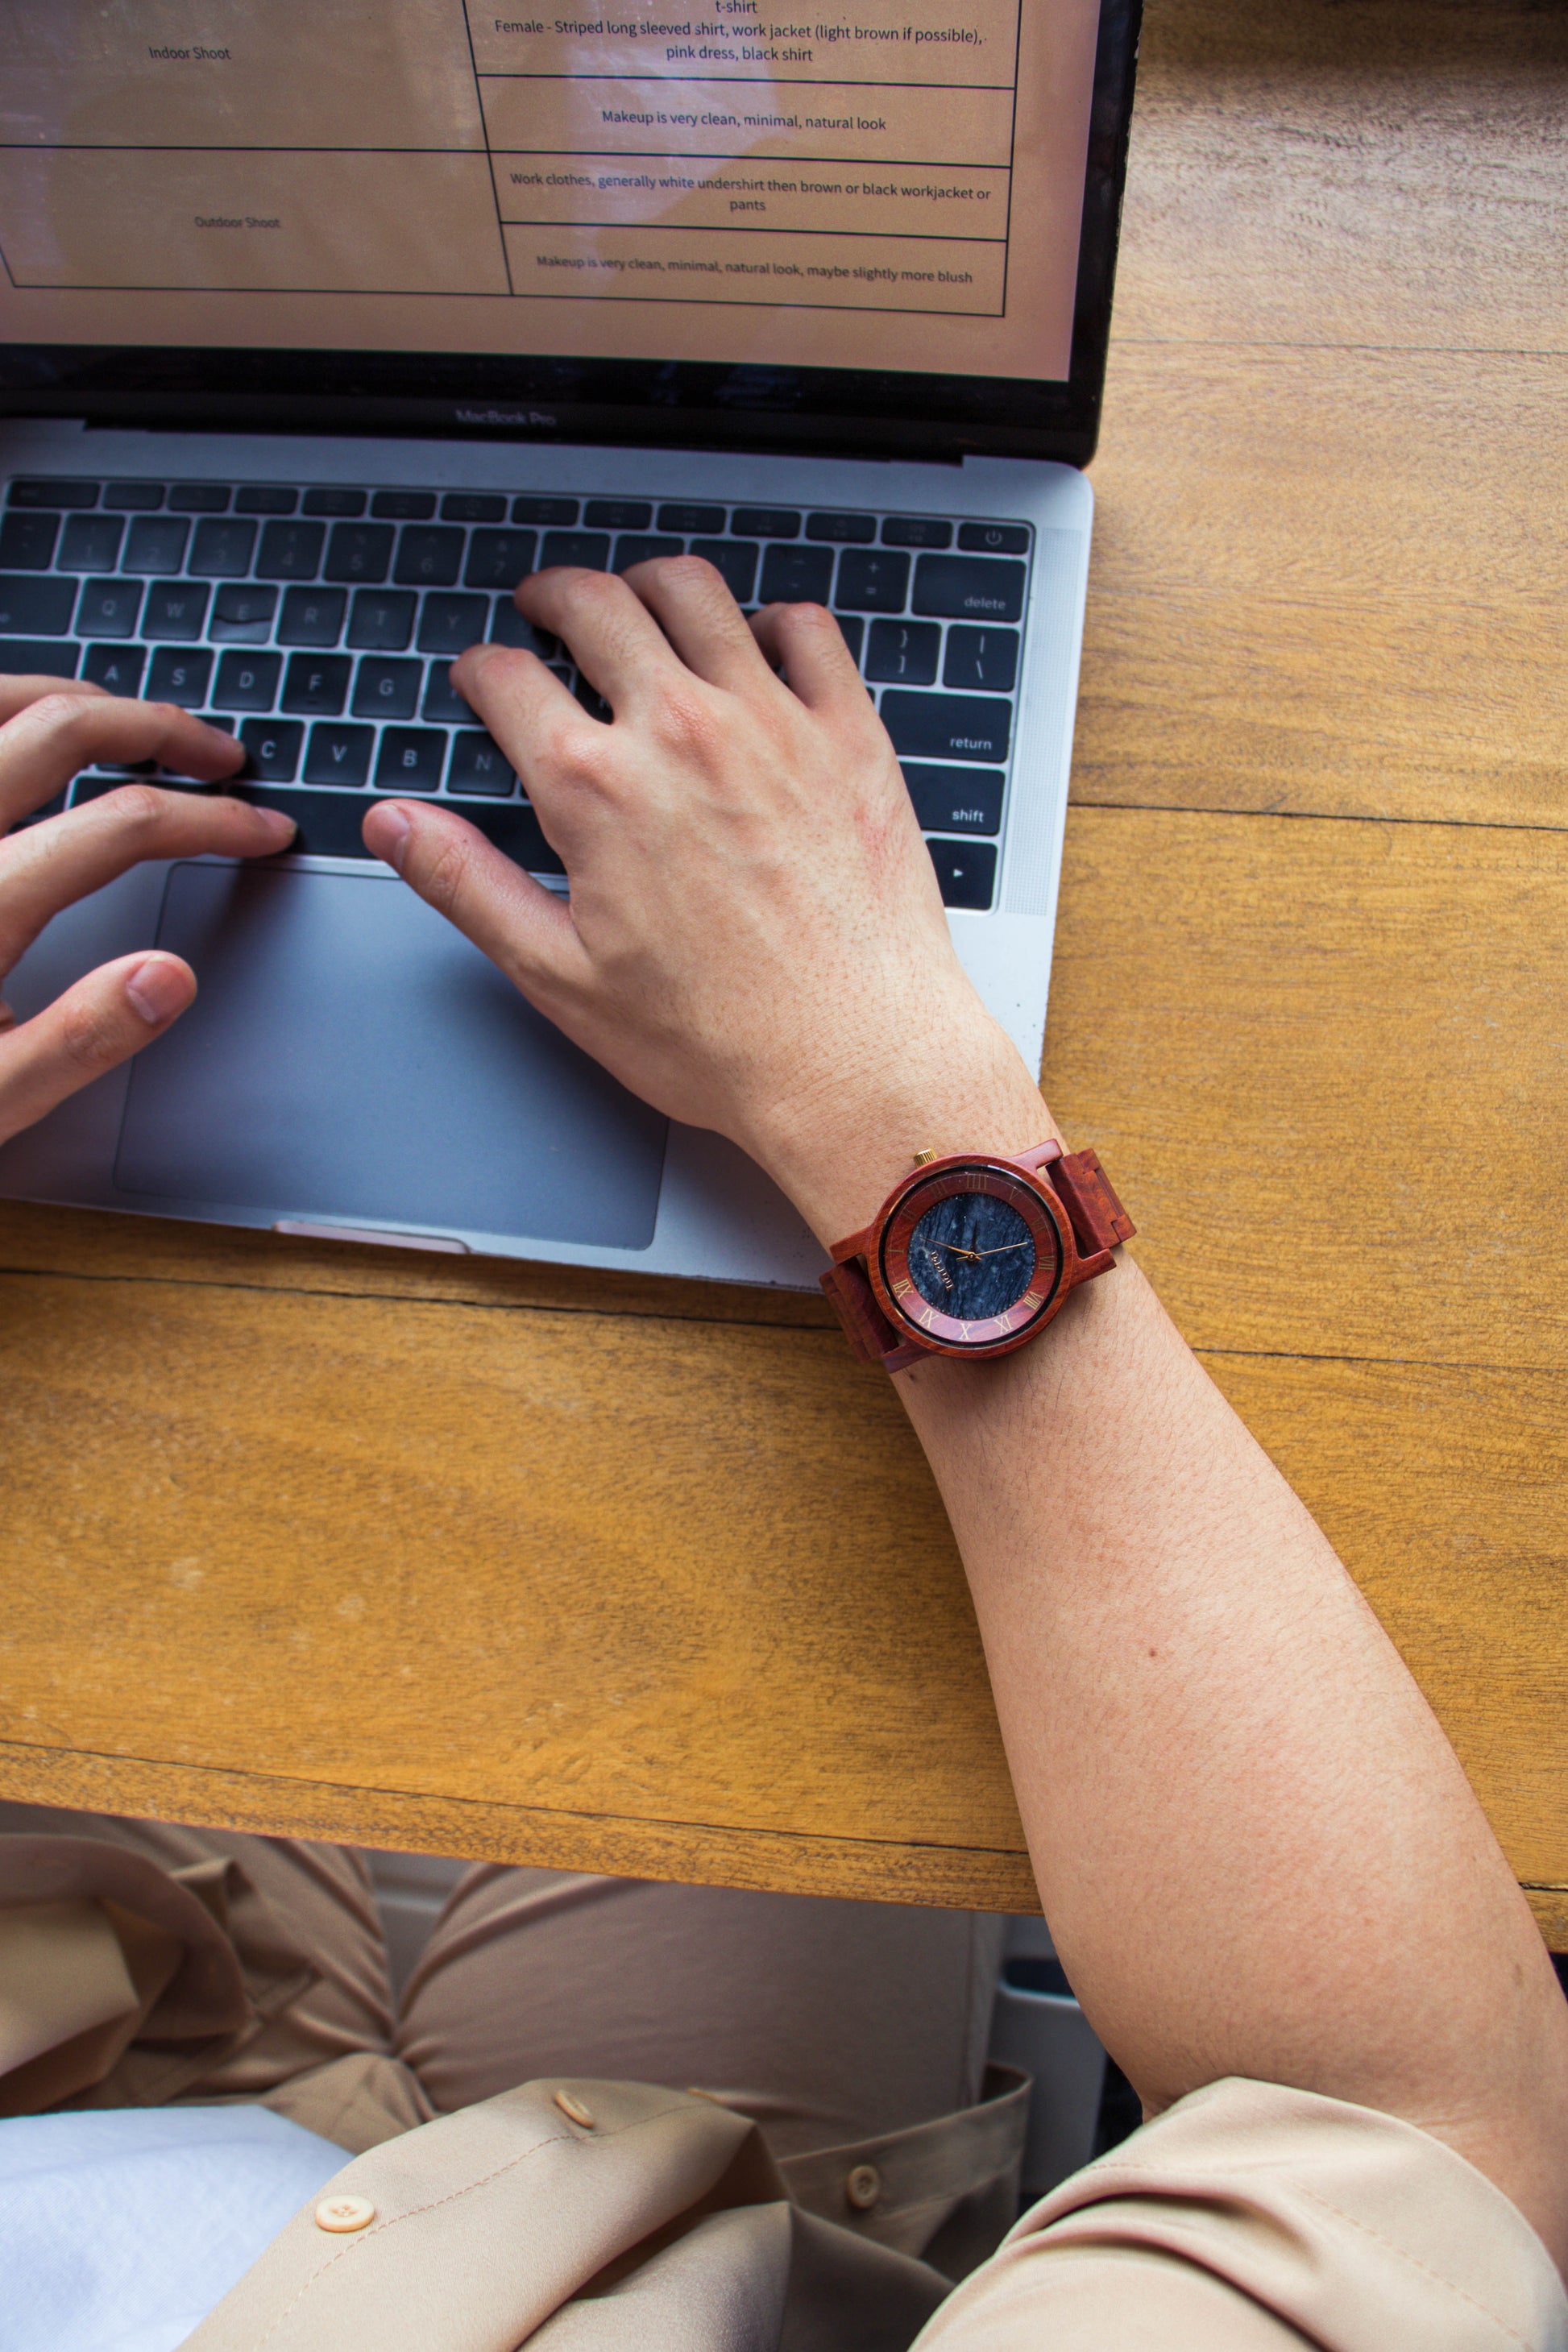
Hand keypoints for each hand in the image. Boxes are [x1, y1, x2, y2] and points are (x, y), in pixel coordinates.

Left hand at [0, 679, 294, 1146]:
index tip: (262, 831)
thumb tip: (169, 977)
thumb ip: (79, 1040)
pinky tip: (28, 734)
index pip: (124, 826)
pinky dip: (2, 709)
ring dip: (74, 697)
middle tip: (218, 755)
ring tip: (132, 723)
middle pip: (63, 729)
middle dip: (158, 728)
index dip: (212, 820)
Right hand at [361, 559, 1046, 1240]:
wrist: (852, 1060)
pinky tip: (755, 647)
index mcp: (595, 788)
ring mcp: (772, 721)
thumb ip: (466, 884)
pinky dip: (769, 622)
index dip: (483, 670)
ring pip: (695, 592)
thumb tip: (393, 826)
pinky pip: (805, 629)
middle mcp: (680, 731)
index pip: (508, 678)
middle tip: (545, 608)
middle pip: (595, 604)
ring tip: (639, 604)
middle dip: (553, 596)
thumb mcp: (559, 974)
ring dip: (650, 587)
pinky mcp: (848, 734)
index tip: (486, 678)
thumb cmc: (717, 1038)